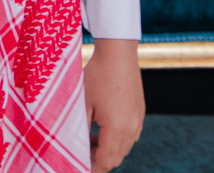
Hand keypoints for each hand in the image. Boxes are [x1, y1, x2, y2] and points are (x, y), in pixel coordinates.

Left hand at [84, 38, 144, 171]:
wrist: (118, 52)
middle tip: (81, 154)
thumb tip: (74, 146)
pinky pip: (129, 134)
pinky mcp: (139, 111)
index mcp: (118, 129)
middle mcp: (132, 128)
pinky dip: (116, 137)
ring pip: (123, 146)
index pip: (106, 161)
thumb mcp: (83, 103)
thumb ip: (80, 128)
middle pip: (116, 157)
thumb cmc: (98, 75)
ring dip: (107, 148)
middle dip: (99, 159)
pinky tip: (101, 127)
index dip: (92, 167)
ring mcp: (138, 120)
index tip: (78, 165)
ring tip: (88, 139)